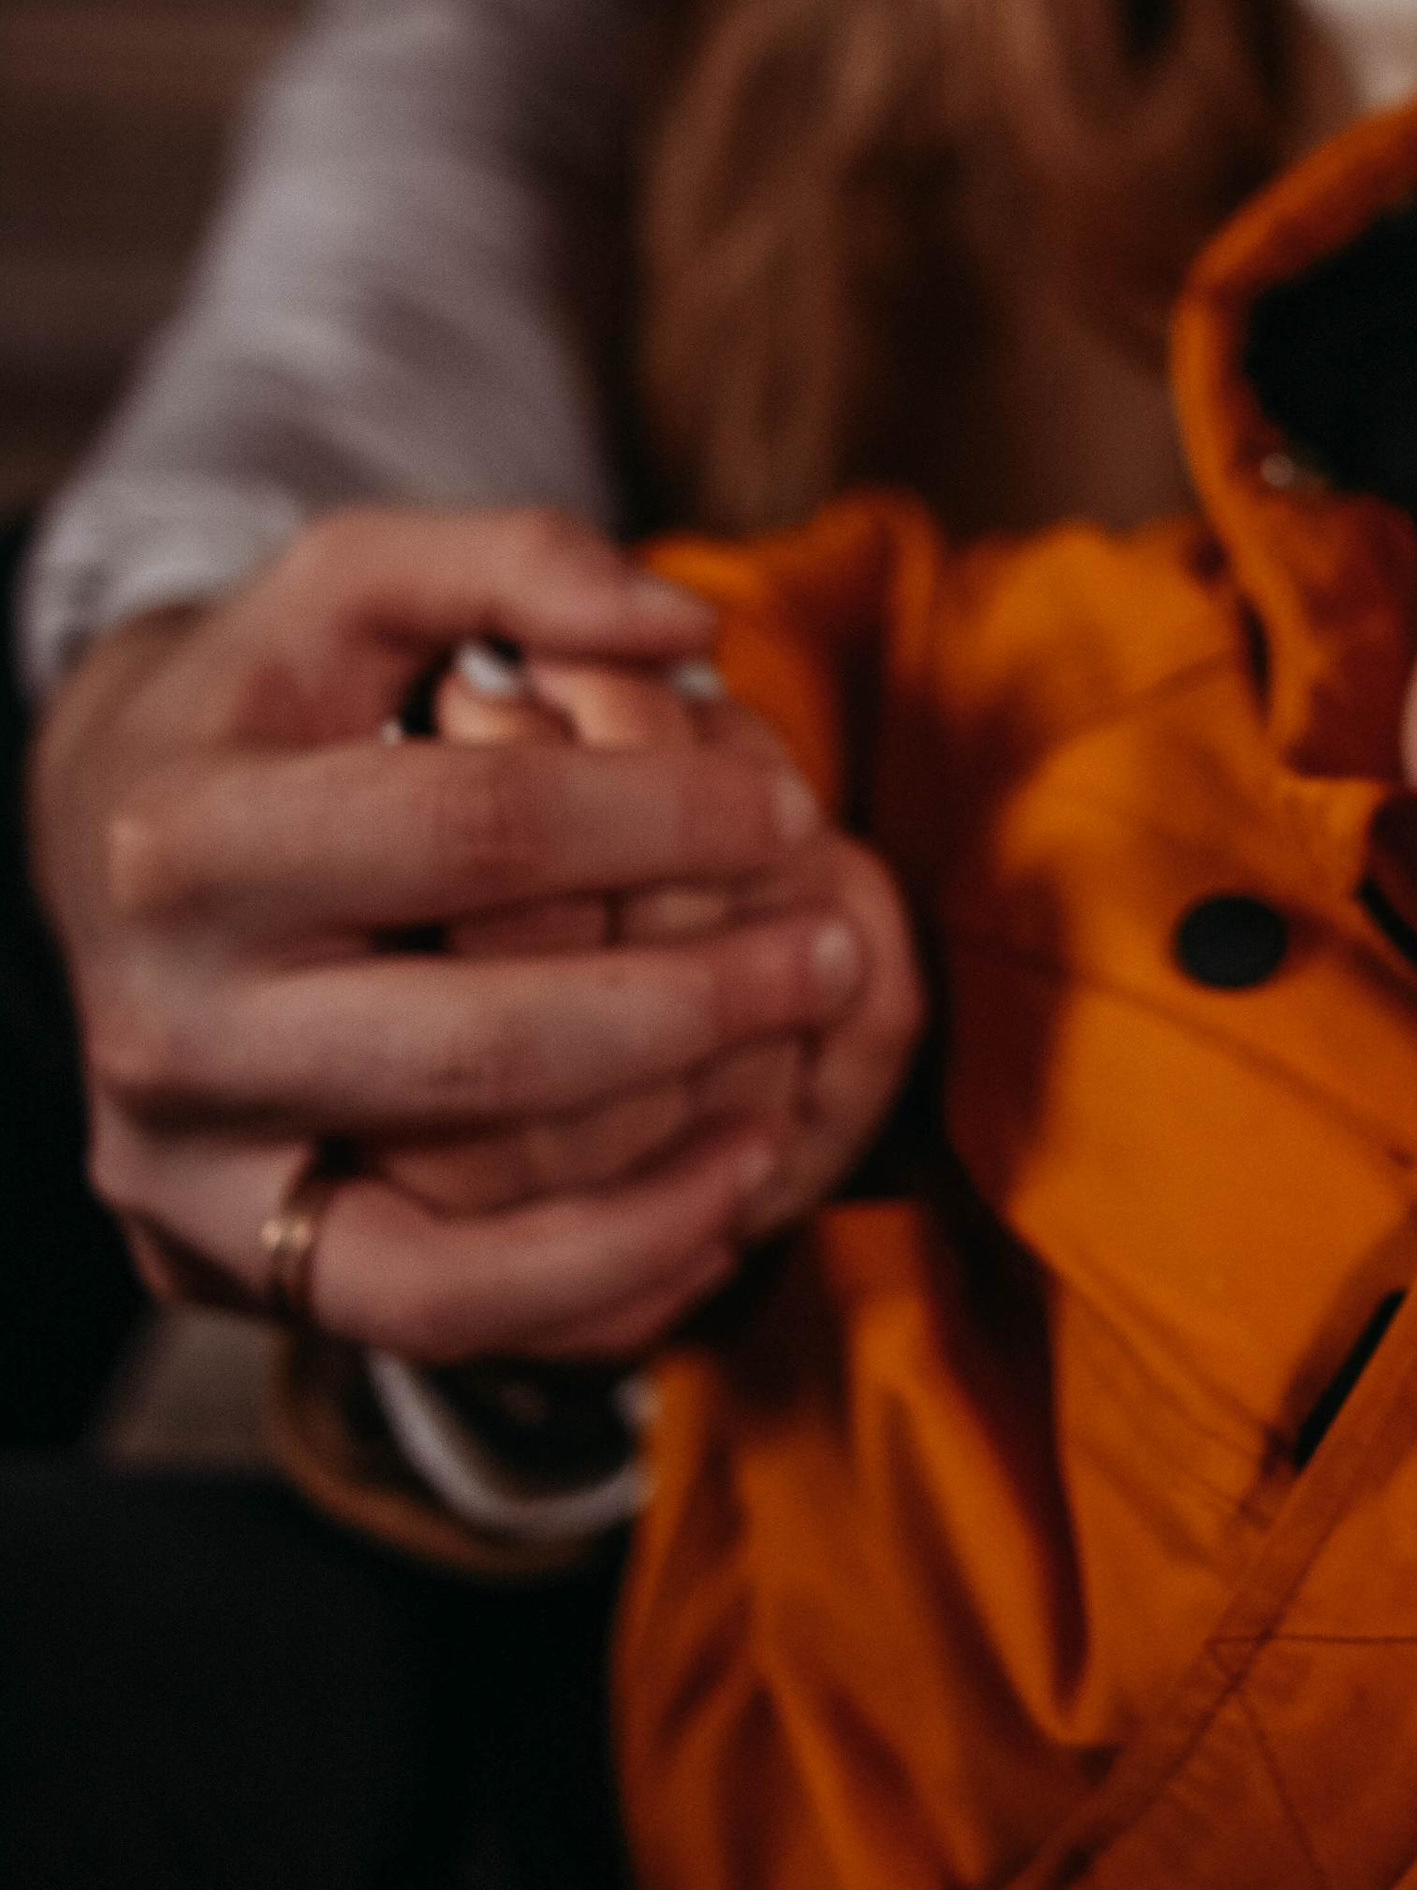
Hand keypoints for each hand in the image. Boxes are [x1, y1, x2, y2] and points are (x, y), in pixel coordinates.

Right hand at [32, 510, 873, 1361]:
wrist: (113, 860)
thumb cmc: (273, 709)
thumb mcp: (354, 586)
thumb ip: (519, 562)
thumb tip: (689, 625)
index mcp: (187, 839)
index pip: (474, 833)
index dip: (660, 818)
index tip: (786, 807)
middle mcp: (166, 1030)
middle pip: (481, 1054)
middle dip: (694, 1008)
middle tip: (830, 953)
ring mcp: (186, 1176)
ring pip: (444, 1248)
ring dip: (650, 1199)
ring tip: (780, 1122)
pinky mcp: (226, 1268)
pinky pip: (428, 1326)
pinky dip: (584, 1294)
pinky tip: (705, 1216)